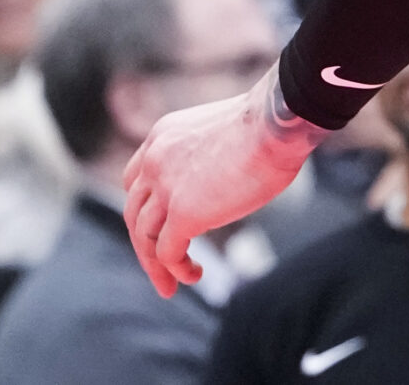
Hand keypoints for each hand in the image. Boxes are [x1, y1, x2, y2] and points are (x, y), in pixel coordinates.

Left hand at [123, 65, 325, 295]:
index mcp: (163, 136)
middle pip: (134, 213)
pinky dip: (177, 270)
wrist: (274, 123)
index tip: (157, 227)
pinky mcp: (183, 213)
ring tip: (173, 285)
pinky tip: (195, 275)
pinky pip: (168, 252)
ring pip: (145, 237)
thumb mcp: (220, 133)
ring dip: (156, 265)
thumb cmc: (268, 123)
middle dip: (144, 244)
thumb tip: (226, 176)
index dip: (143, 208)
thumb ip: (209, 156)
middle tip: (158, 268)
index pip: (135, 179)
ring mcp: (166, 188)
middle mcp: (155, 160)